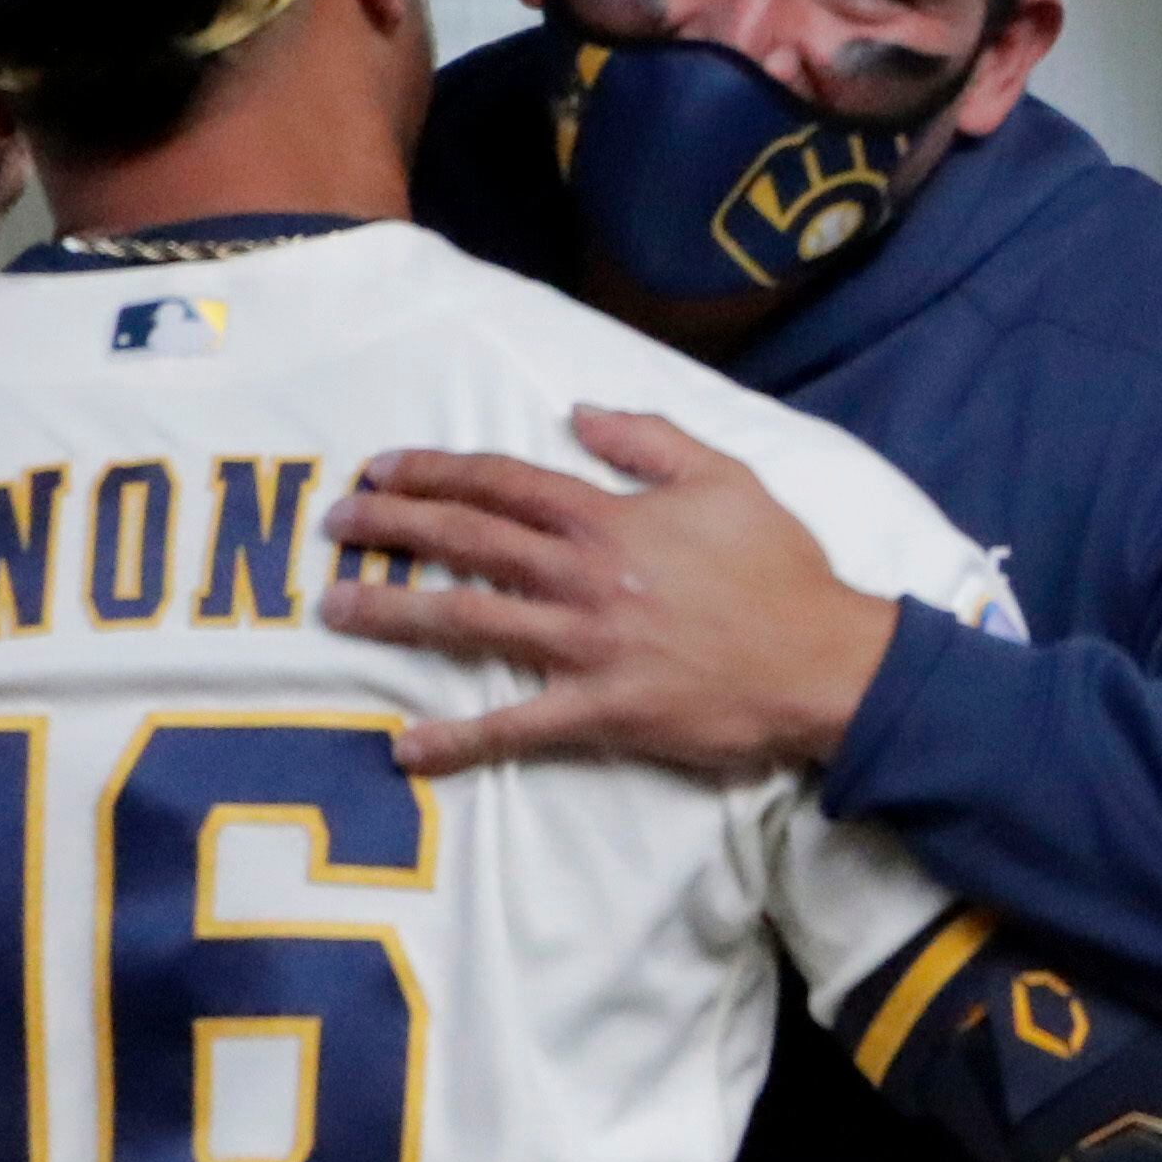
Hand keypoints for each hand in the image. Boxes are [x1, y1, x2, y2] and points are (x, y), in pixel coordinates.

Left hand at [318, 406, 902, 779]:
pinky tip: (404, 750)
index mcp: (610, 519)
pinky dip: (457, 742)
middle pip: (466, 542)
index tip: (381, 469)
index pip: (501, 483)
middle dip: (391, 528)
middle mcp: (584, 577)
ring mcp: (587, 647)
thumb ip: (650, 438)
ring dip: (395, 614)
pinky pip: (516, 728)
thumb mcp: (728, 479)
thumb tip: (579, 411)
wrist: (826, 663)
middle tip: (337, 525)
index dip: (434, 471)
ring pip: (471, 622)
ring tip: (336, 611)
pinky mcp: (602, 711)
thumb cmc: (783, 571)